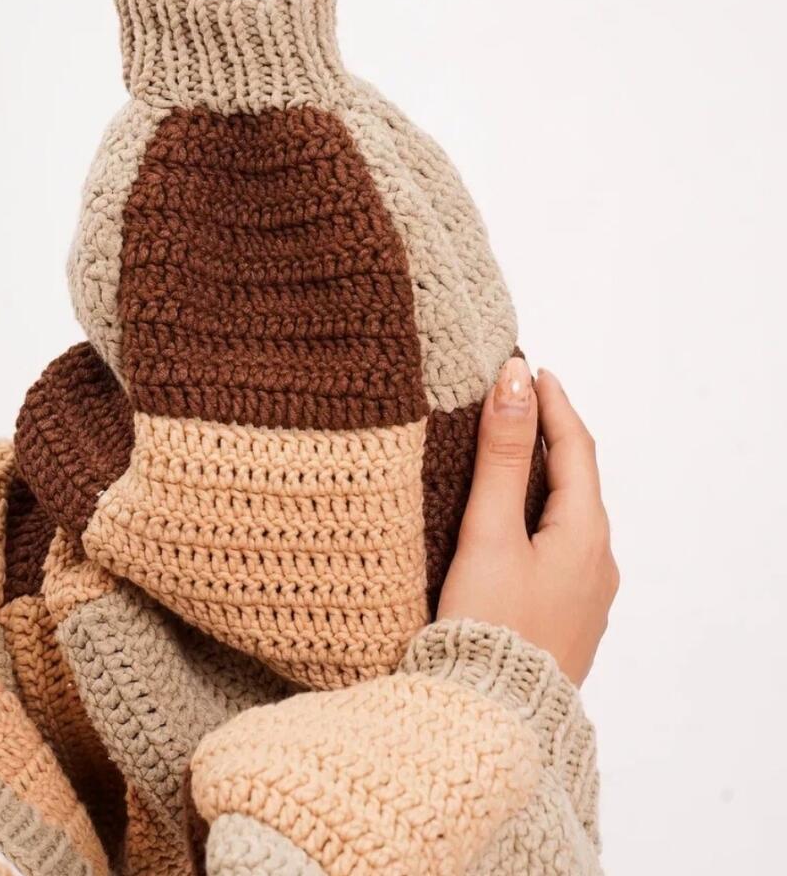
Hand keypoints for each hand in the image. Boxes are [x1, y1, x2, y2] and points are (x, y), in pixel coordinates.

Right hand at [436, 359, 618, 684]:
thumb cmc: (489, 625)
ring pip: (569, 517)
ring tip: (511, 453)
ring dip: (544, 478)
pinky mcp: (565, 618)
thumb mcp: (490, 532)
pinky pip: (560, 548)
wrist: (492, 718)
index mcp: (585, 535)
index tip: (531, 368)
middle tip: (518, 403)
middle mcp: (597, 563)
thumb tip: (515, 381)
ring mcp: (586, 595)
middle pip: (577, 482)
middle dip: (551, 437)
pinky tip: (513, 523)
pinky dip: (539, 516)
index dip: (554, 403)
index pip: (576, 448)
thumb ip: (501, 456)